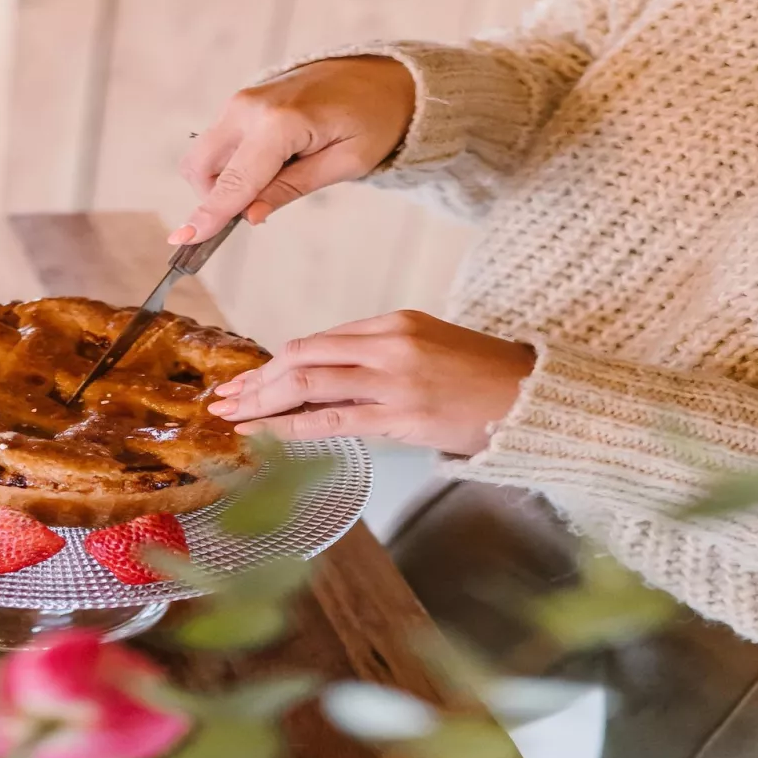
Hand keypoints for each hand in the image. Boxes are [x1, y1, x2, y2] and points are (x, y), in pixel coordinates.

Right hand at [171, 56, 415, 244]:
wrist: (381, 75)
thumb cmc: (372, 119)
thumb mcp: (344, 163)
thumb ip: (292, 188)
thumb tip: (248, 216)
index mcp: (280, 122)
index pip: (234, 182)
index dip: (208, 215)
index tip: (182, 241)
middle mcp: (249, 107)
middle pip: (201, 168)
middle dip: (214, 199)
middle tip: (255, 210)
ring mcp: (241, 101)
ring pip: (204, 157)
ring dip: (224, 182)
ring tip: (276, 179)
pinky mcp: (241, 103)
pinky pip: (219, 144)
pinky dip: (232, 165)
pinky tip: (271, 164)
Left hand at [205, 311, 535, 455]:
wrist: (534, 397)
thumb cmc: (484, 377)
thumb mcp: (428, 346)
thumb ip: (378, 356)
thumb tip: (326, 378)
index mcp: (393, 322)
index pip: (318, 341)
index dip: (275, 363)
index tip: (248, 381)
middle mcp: (388, 344)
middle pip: (302, 356)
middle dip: (257, 380)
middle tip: (224, 399)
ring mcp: (394, 379)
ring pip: (308, 383)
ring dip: (262, 402)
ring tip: (230, 417)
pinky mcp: (402, 415)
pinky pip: (332, 420)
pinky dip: (289, 427)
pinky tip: (262, 435)